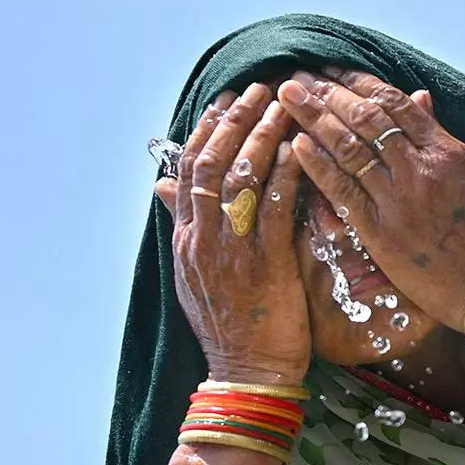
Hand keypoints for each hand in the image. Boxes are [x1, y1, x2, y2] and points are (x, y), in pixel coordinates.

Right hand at [156, 83, 308, 383]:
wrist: (247, 375)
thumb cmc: (232, 327)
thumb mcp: (195, 275)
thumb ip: (185, 227)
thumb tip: (164, 187)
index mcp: (187, 241)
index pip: (189, 171)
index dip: (207, 131)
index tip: (224, 102)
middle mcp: (203, 240)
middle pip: (212, 164)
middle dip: (235, 120)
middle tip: (259, 89)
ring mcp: (232, 252)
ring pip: (241, 179)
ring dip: (262, 135)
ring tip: (282, 105)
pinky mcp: (265, 266)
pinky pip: (275, 209)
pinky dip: (286, 175)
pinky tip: (300, 151)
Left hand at [278, 69, 464, 332]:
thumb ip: (443, 137)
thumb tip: (419, 98)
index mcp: (445, 151)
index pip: (396, 105)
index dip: (361, 84)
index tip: (336, 73)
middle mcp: (419, 168)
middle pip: (366, 118)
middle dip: (330, 93)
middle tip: (301, 77)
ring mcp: (398, 199)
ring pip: (350, 148)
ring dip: (316, 118)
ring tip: (290, 97)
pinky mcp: (380, 231)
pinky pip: (344, 191)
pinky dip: (319, 166)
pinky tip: (298, 144)